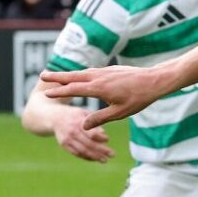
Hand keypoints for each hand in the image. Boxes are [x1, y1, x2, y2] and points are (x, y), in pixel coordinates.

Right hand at [41, 64, 172, 128]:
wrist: (154, 80)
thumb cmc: (139, 98)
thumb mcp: (120, 112)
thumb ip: (100, 118)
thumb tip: (83, 127)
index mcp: (98, 88)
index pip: (73, 90)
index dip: (59, 91)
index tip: (46, 93)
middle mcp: (98, 77)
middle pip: (73, 76)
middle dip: (57, 77)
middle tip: (42, 75)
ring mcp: (105, 71)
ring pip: (82, 72)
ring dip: (68, 74)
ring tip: (57, 75)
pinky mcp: (111, 69)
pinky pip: (91, 71)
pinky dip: (81, 73)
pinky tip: (80, 76)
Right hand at [54, 106, 114, 162]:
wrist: (53, 117)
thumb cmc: (74, 114)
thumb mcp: (83, 112)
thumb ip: (94, 121)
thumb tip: (103, 133)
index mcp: (78, 122)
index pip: (91, 133)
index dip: (101, 138)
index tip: (107, 139)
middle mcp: (72, 132)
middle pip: (88, 144)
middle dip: (102, 151)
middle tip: (112, 155)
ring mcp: (67, 139)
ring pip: (82, 151)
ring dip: (95, 157)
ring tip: (105, 160)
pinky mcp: (64, 145)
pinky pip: (76, 153)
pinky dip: (86, 157)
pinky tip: (95, 159)